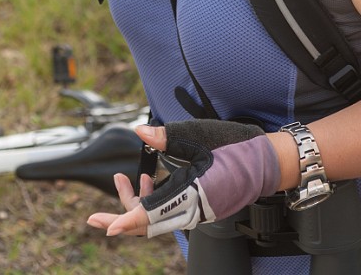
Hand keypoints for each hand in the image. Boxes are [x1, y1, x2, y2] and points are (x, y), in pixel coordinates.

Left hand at [87, 120, 279, 238]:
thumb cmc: (236, 145)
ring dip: (137, 207)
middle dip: (121, 219)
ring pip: (158, 220)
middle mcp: (193, 210)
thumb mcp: (200, 136)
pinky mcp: (199, 208)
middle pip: (149, 225)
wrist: (267, 160)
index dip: (127, 220)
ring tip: (123, 182)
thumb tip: (140, 133)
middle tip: (93, 220)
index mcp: (192, 195)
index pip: (152, 216)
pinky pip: (169, 213)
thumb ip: (168, 136)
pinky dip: (154, 202)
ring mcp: (197, 212)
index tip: (106, 227)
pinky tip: (148, 181)